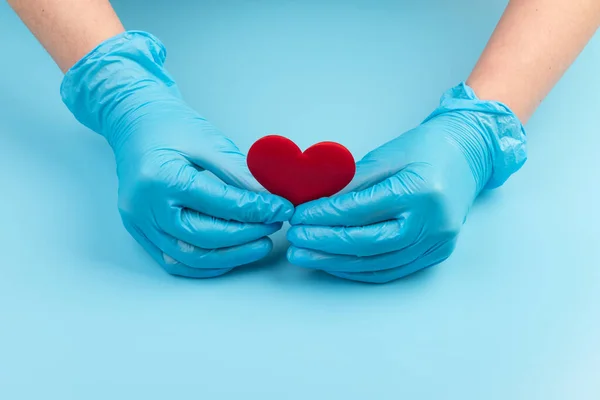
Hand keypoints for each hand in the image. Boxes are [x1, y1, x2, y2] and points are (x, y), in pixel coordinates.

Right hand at [61, 31, 292, 277]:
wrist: (135, 124)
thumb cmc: (171, 126)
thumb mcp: (210, 142)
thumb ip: (240, 174)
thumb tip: (271, 200)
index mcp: (161, 177)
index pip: (217, 203)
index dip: (255, 210)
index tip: (282, 208)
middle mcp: (145, 206)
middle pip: (202, 236)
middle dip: (246, 236)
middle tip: (275, 225)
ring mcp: (139, 223)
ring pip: (189, 256)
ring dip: (230, 256)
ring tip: (260, 243)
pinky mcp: (141, 233)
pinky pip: (175, 261)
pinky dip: (207, 264)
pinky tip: (232, 254)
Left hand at [287, 83, 525, 282]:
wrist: (467, 156)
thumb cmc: (426, 149)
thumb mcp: (385, 156)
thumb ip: (350, 182)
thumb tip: (313, 204)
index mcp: (420, 190)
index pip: (361, 210)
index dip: (324, 215)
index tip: (298, 215)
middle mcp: (431, 222)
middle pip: (367, 242)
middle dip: (325, 243)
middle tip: (295, 239)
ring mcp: (436, 242)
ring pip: (377, 262)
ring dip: (336, 262)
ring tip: (306, 255)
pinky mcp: (435, 253)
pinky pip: (391, 270)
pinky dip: (359, 269)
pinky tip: (334, 264)